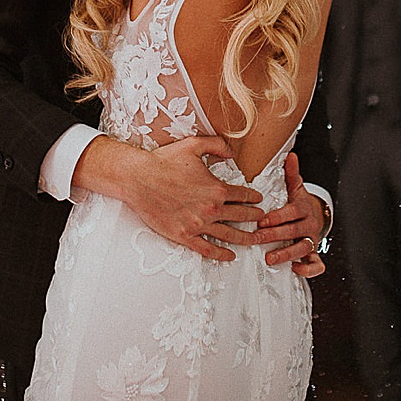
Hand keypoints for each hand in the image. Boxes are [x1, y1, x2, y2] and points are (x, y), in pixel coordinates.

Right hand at [112, 136, 265, 262]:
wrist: (138, 178)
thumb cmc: (163, 161)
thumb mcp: (193, 145)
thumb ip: (217, 145)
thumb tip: (232, 152)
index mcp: (216, 188)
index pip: (243, 195)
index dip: (254, 198)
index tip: (259, 200)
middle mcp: (211, 208)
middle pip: (241, 217)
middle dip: (255, 218)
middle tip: (262, 220)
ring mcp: (198, 224)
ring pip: (229, 235)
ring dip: (246, 238)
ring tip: (255, 240)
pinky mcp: (184, 235)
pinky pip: (207, 249)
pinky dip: (221, 254)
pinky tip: (230, 255)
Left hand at [255, 154, 325, 277]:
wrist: (316, 216)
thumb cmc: (299, 203)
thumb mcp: (296, 188)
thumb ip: (291, 173)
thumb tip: (290, 155)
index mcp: (304, 208)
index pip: (292, 212)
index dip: (278, 217)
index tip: (262, 220)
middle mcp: (310, 225)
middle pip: (294, 231)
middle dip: (275, 235)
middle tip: (257, 238)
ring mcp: (312, 240)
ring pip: (303, 248)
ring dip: (287, 254)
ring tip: (269, 258)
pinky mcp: (314, 254)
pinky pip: (317, 264)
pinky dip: (308, 269)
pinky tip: (295, 269)